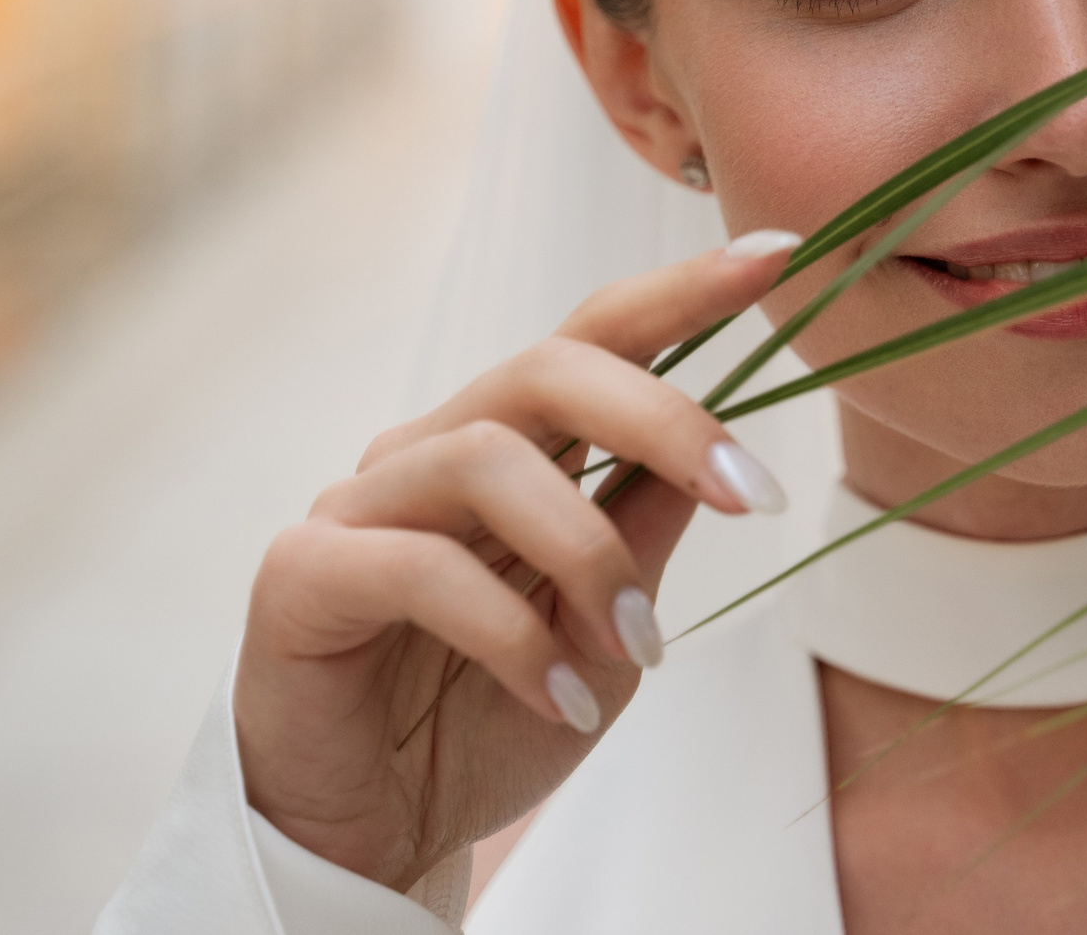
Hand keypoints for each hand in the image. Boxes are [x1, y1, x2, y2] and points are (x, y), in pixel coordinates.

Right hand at [232, 235, 797, 892]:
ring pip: (490, 459)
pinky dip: (515, 634)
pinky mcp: (301, 572)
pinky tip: (564, 696)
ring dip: (591, 554)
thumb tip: (724, 455)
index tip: (785, 257)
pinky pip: (420, 567)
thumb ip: (647, 535)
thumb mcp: (607, 630)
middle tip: (753, 497)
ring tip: (640, 647)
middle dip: (666, 418)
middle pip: (548, 368)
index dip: (685, 290)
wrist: (372, 830)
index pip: (598, 337)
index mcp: (514, 447)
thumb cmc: (488, 717)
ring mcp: (360, 502)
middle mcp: (433, 449)